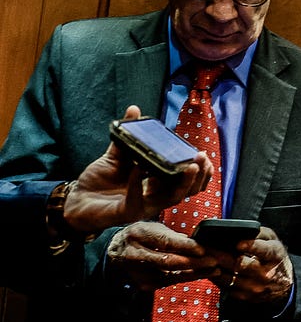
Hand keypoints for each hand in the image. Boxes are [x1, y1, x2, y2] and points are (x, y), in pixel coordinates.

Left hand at [65, 105, 214, 233]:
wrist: (75, 201)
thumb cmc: (99, 183)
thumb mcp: (116, 156)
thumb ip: (129, 137)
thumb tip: (134, 109)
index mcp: (157, 185)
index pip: (186, 181)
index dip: (200, 171)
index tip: (203, 154)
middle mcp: (155, 198)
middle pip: (187, 191)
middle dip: (199, 176)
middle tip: (202, 159)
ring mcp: (143, 207)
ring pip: (172, 199)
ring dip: (183, 183)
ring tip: (189, 167)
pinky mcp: (126, 213)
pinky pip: (137, 200)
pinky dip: (138, 183)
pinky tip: (138, 168)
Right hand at [105, 220, 220, 290]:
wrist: (116, 252)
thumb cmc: (140, 236)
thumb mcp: (154, 228)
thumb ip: (174, 236)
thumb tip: (199, 242)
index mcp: (139, 234)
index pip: (164, 241)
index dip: (185, 246)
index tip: (202, 250)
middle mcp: (136, 254)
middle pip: (168, 261)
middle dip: (194, 263)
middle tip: (214, 261)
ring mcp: (138, 272)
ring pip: (171, 275)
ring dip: (196, 273)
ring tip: (214, 269)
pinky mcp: (143, 284)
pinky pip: (170, 282)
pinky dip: (188, 278)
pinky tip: (202, 274)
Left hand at [202, 225, 292, 303]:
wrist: (283, 285)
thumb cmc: (275, 258)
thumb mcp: (274, 241)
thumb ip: (260, 234)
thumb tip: (241, 229)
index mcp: (275, 256)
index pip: (264, 251)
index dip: (251, 246)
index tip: (238, 243)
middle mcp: (265, 274)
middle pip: (239, 264)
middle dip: (220, 255)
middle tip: (204, 246)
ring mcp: (254, 287)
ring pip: (228, 277)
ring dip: (213, 266)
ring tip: (202, 257)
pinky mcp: (245, 296)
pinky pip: (225, 286)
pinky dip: (215, 276)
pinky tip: (209, 268)